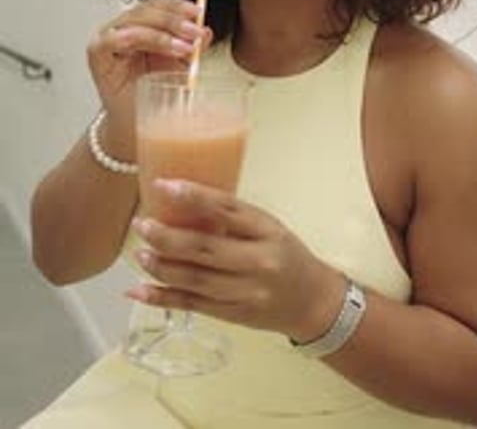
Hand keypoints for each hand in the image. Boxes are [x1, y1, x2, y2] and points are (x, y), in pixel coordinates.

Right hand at [87, 0, 211, 140]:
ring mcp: (107, 37)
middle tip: (195, 31)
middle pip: (147, 10)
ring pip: (136, 21)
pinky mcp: (97, 52)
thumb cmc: (153, 93)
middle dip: (174, 19)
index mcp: (139, 24)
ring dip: (164, 31)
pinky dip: (146, 39)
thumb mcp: (179, 64)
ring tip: (186, 47)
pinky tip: (168, 49)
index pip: (158, 5)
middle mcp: (121, 26)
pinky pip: (118, 38)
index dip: (178, 6)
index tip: (198, 13)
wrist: (135, 123)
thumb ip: (192, 45)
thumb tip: (206, 31)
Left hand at [127, 180, 344, 341]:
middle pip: (205, 248)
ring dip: (161, 266)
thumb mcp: (268, 227)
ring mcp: (246, 292)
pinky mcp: (234, 316)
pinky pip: (192, 305)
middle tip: (142, 224)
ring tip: (139, 252)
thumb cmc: (286, 255)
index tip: (163, 185)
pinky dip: (162, 298)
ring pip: (194, 279)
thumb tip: (182, 201)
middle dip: (167, 236)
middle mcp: (258, 261)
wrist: (313, 301)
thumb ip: (233, 218)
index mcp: (267, 230)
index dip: (193, 196)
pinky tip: (138, 291)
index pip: (227, 209)